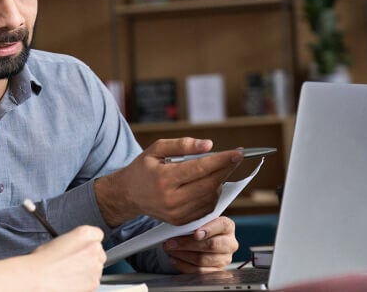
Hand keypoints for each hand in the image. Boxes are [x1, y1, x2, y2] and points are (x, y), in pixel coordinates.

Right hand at [28, 226, 105, 291]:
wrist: (38, 278)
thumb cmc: (42, 261)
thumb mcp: (58, 240)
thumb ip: (73, 241)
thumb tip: (76, 247)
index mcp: (85, 234)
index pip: (97, 234)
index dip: (89, 241)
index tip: (83, 246)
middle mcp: (94, 248)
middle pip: (99, 251)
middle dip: (89, 256)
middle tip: (74, 261)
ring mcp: (96, 266)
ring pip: (97, 267)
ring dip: (88, 269)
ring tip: (70, 272)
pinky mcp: (94, 282)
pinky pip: (93, 281)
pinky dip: (85, 282)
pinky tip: (71, 280)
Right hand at [95, 138, 242, 225]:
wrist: (128, 194)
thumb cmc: (144, 168)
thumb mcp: (157, 149)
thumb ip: (182, 144)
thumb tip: (209, 145)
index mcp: (163, 178)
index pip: (200, 168)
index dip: (222, 160)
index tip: (238, 153)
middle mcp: (170, 199)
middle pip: (209, 184)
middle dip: (225, 170)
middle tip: (234, 158)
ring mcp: (176, 213)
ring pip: (211, 197)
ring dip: (219, 182)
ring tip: (217, 169)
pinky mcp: (180, 221)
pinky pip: (206, 208)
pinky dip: (212, 194)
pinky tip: (208, 184)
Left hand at [163, 216, 237, 272]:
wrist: (201, 241)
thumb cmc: (197, 228)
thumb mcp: (197, 221)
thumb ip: (192, 221)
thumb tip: (178, 225)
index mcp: (227, 226)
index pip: (222, 225)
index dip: (209, 230)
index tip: (196, 233)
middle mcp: (229, 243)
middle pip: (211, 245)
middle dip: (187, 244)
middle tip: (170, 242)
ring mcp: (224, 259)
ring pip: (202, 259)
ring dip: (182, 255)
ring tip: (170, 250)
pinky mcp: (217, 271)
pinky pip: (199, 271)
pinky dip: (183, 265)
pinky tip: (174, 259)